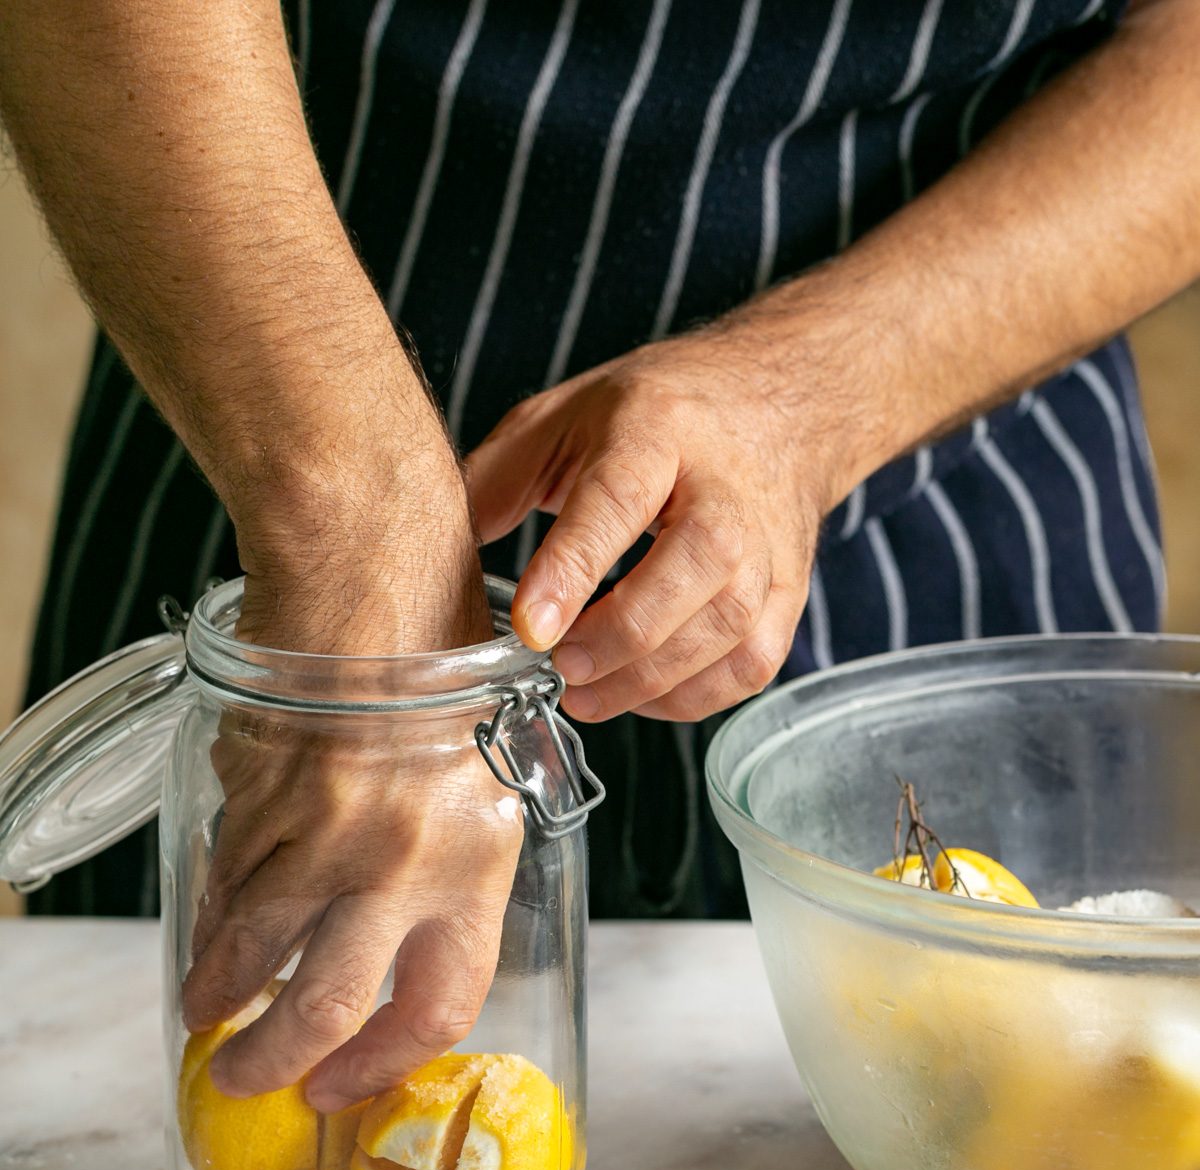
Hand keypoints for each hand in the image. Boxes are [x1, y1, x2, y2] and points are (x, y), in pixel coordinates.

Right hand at [181, 469, 523, 1112]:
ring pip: (255, 947)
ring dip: (219, 992)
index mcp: (479, 857)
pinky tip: (209, 925)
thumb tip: (390, 931)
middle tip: (245, 1077)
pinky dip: (214, 910)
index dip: (381, 1062)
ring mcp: (323, 828)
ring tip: (206, 1012)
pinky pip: (227, 875)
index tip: (343, 1084)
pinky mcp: (257, 793)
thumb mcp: (485, 767)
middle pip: (326, 1004)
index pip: (439, 1005)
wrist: (376, 560)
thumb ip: (446, 857)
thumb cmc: (442, 650)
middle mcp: (403, 858)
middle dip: (276, 1061)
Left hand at [467, 327, 833, 721]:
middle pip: (691, 569)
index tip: (532, 626)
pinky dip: (692, 697)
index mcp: (656, 429)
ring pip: (727, 628)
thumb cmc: (656, 419)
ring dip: (649, 678)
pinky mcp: (789, 595)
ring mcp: (767, 546)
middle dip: (619, 636)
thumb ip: (497, 480)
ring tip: (587, 692)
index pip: (617, 499)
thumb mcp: (565, 418)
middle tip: (561, 668)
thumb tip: (432, 550)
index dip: (572, 568)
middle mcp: (725, 488)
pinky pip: (749, 666)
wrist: (773, 409)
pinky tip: (641, 692)